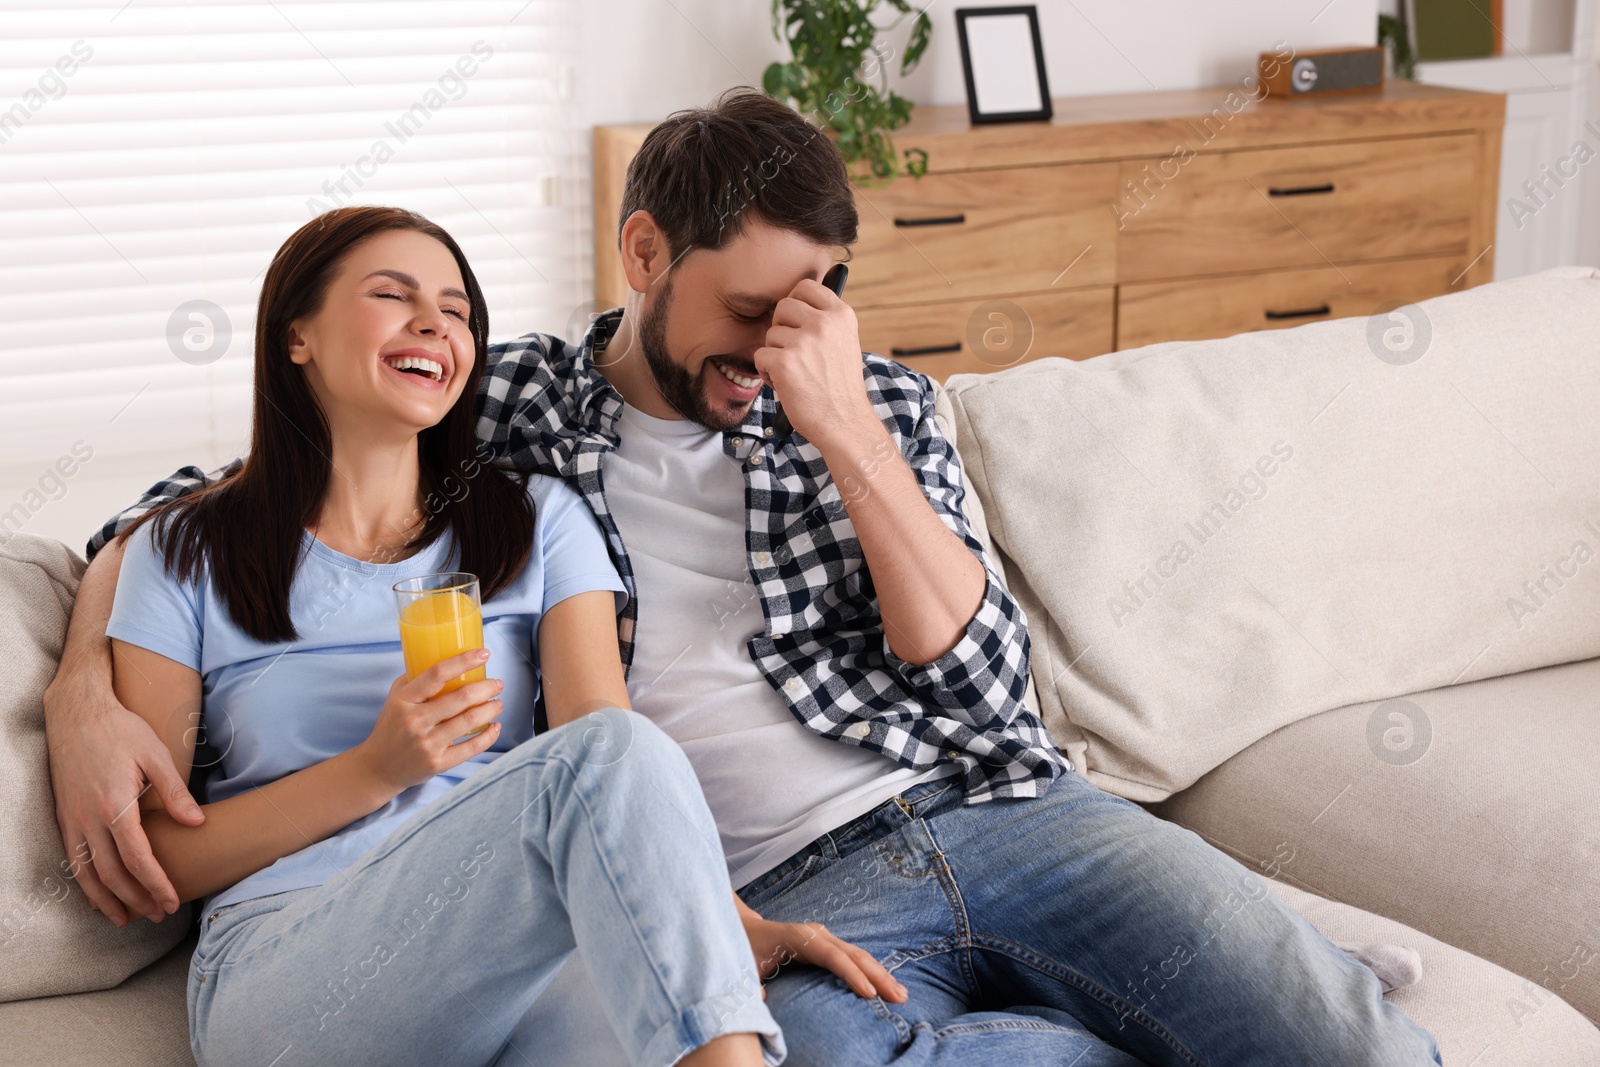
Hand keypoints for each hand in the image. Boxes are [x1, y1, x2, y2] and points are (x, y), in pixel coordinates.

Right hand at [44, 671, 202, 926]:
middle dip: (136, 899)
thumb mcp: (155, 754)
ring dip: (107, 900)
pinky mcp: (63, 818)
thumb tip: (197, 824)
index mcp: (114, 804)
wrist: (76, 714)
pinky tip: (100, 896)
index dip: (155, 884)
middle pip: (112, 873)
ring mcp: (71, 820)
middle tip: (159, 915)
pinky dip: (85, 884)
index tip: (172, 901)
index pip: (137, 857)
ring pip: (86, 873)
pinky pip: (73, 860)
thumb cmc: (121, 731)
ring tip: (128, 919)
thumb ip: (174, 792)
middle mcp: (88, 818)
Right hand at [353, 649, 504, 793]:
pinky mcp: (437, 764)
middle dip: (486, 687)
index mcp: (404, 700)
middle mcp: (415, 721)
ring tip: (498, 703)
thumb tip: (447, 662)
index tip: (483, 654)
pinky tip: (495, 727)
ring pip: (469, 721)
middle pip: (460, 698)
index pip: (437, 674)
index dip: (464, 661)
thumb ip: (416, 680)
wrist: (379, 768)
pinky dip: (488, 736)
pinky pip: (471, 748)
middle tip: (497, 683)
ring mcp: (426, 744)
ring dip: (490, 709)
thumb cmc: (391, 728)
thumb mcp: (395, 699)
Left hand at [738, 899, 907, 1004]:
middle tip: (899, 997)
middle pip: (853, 954)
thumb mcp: (741, 967)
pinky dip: (871, 972)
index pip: (831, 956)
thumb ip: (749, 985)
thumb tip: (760, 999)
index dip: (851, 974)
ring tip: (901, 994)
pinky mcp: (827, 946)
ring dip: (881, 974)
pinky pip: (853, 958)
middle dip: (878, 975)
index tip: (869, 994)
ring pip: (858, 955)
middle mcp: (816, 934)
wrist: (745, 930)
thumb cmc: (744, 948)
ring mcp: (824, 938)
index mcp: (798, 937)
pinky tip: (886, 985)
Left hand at [753, 276, 877, 450]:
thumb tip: (796, 304)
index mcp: (841, 315)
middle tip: (793, 352)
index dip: (795, 302)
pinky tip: (785, 384)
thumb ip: (826, 322)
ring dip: (775, 354)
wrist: (845, 423)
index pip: (806, 286)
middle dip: (781, 329)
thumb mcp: (845, 343)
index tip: (796, 320)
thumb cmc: (841, 388)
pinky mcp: (785, 362)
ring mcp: (804, 342)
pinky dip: (766, 372)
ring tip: (794, 373)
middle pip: (782, 306)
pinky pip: (760, 356)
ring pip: (770, 334)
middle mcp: (824, 324)